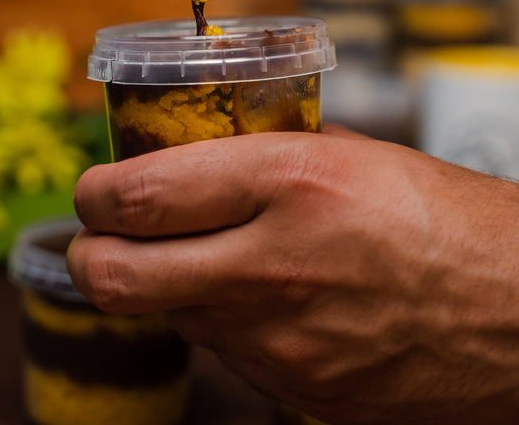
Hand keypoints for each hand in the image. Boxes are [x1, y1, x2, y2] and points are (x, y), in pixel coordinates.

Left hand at [67, 125, 518, 423]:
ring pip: (165, 313)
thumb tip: (209, 155)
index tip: (96, 186)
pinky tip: (257, 292)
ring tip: (197, 252)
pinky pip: (222, 348)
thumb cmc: (451, 221)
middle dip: (91, 250)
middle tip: (104, 230)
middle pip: (115, 274)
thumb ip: (273, 153)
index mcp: (294, 182)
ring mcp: (280, 341)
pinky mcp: (294, 389)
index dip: (96, 190)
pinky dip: (217, 316)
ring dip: (161, 281)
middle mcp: (274, 265)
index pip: (141, 194)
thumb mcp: (359, 155)